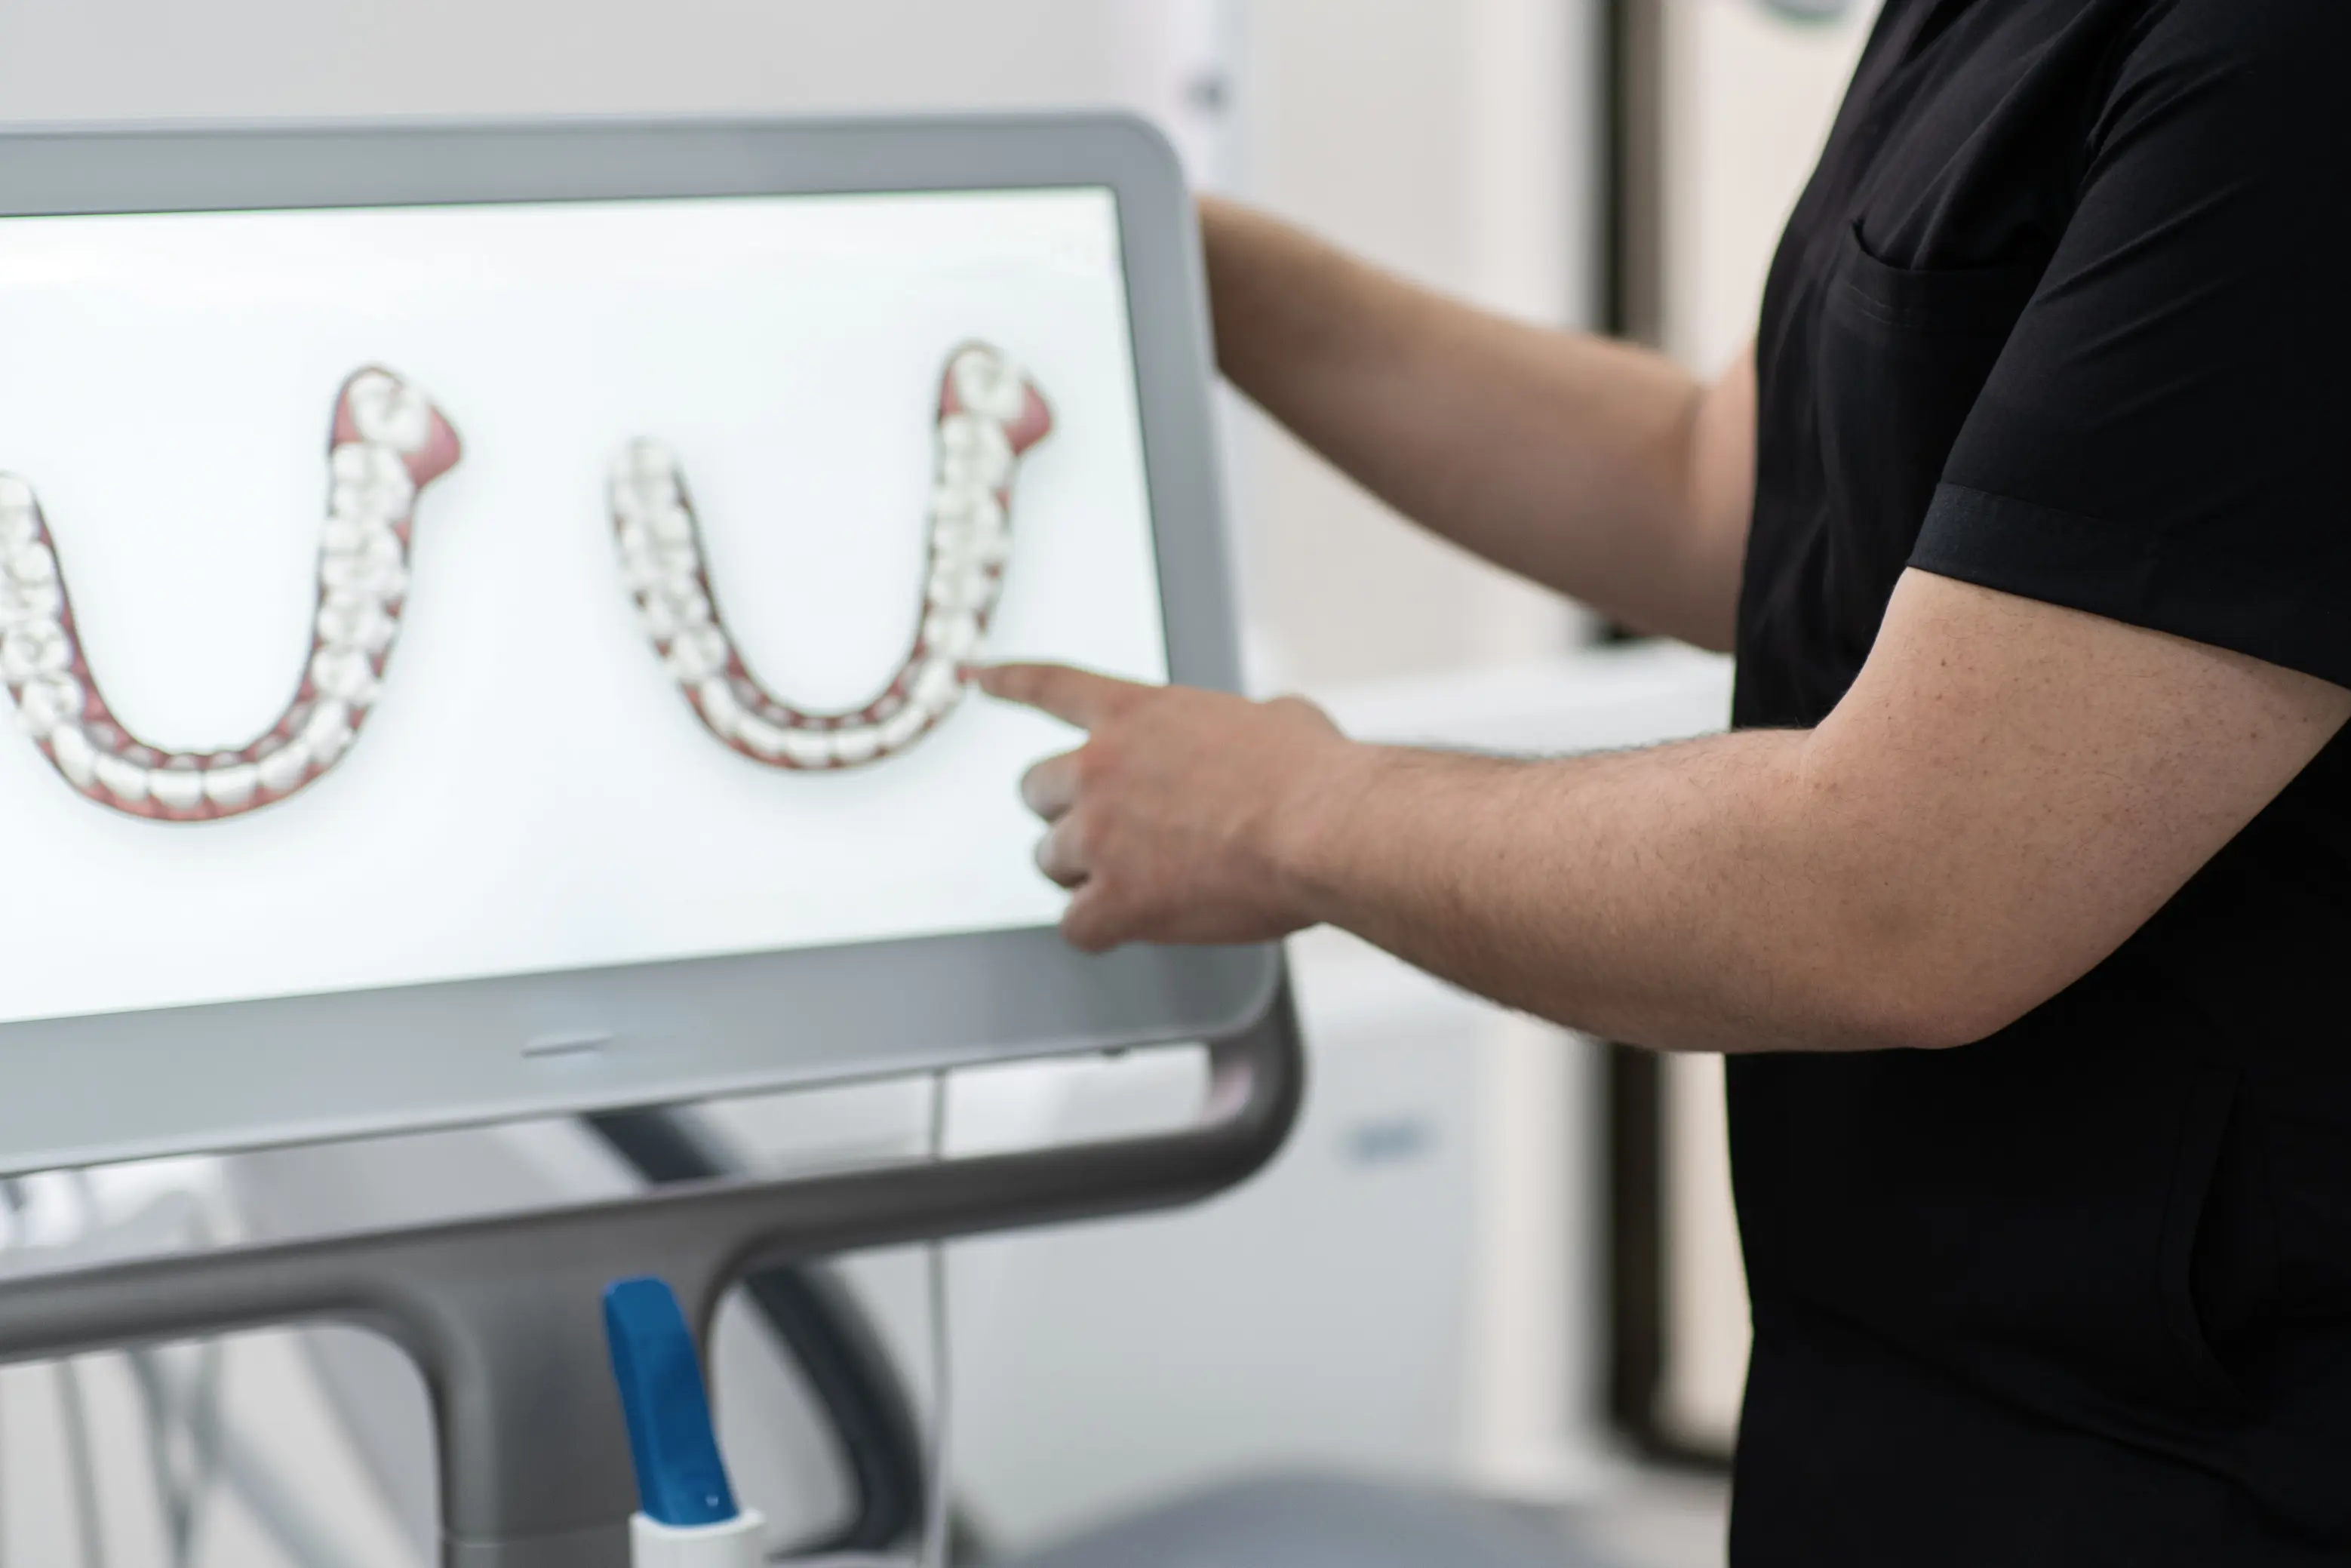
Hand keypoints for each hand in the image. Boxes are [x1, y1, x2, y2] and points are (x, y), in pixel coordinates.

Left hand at [977, 663, 1354, 951]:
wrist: (1325, 829)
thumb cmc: (1316, 774)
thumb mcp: (1272, 718)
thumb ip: (1229, 728)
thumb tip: (1252, 741)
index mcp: (1137, 714)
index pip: (1051, 686)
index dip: (1008, 680)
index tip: (977, 675)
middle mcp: (1101, 768)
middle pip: (1036, 790)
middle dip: (1067, 810)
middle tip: (1109, 831)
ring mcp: (1100, 835)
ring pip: (1051, 860)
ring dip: (1085, 872)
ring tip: (1139, 881)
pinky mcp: (1116, 900)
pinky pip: (1076, 926)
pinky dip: (1100, 929)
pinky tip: (1131, 927)